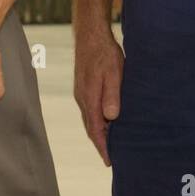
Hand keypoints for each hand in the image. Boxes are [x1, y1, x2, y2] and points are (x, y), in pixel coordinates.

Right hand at [74, 28, 123, 166]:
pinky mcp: (83, 86)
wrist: (90, 34)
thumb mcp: (114, 73)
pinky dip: (96, 120)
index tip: (108, 161)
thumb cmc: (104, 53)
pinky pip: (89, 109)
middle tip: (110, 157)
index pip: (95, 129)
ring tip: (109, 143)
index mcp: (89, 98)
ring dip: (98, 132)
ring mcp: (81, 92)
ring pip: (89, 118)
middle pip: (90, 127)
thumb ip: (112, 95)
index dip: (102, 146)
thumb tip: (111, 117)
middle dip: (99, 143)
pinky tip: (105, 119)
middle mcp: (82, 98)